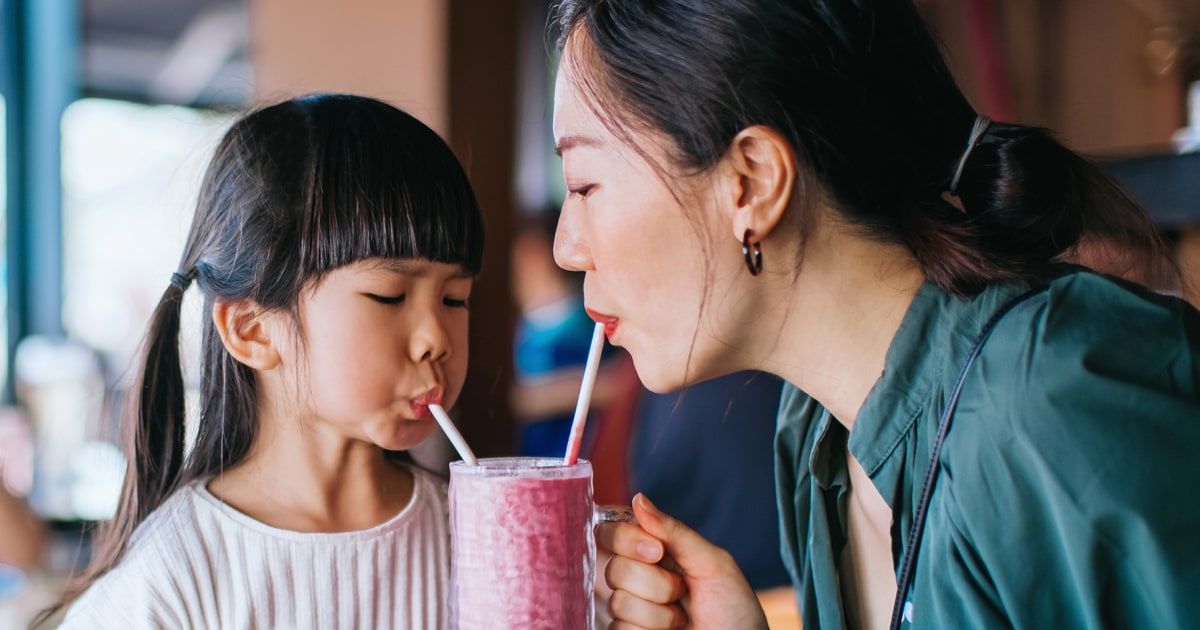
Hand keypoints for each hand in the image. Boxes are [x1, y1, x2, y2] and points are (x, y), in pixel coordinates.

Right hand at [596, 493, 768, 629]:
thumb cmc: (735, 609)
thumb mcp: (713, 563)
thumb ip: (675, 532)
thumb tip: (638, 499)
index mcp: (655, 552)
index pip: (614, 532)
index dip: (626, 539)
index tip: (656, 551)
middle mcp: (638, 579)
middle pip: (613, 568)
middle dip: (654, 582)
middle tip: (682, 591)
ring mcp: (633, 610)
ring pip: (617, 602)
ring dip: (657, 613)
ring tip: (681, 619)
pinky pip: (618, 628)